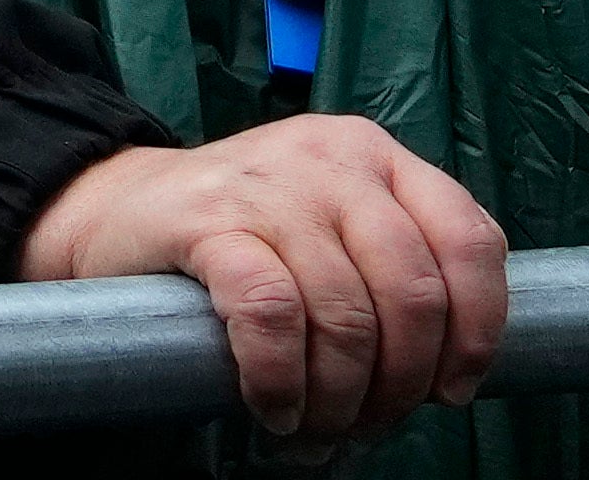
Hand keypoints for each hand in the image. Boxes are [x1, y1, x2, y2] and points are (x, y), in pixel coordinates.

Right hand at [24, 116, 509, 449]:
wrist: (112, 208)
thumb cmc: (241, 237)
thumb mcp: (332, 227)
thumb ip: (393, 269)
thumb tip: (450, 377)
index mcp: (377, 156)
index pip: (469, 239)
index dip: (476, 330)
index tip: (449, 390)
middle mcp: (331, 158)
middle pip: (411, 291)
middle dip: (399, 384)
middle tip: (367, 426)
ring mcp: (268, 184)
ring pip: (345, 315)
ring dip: (338, 401)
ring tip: (314, 432)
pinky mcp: (206, 218)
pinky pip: (271, 315)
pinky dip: (282, 379)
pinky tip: (274, 408)